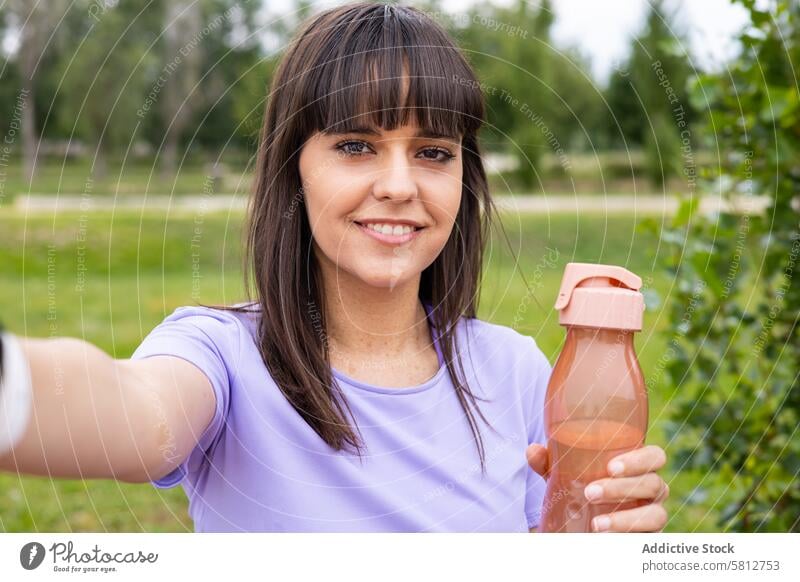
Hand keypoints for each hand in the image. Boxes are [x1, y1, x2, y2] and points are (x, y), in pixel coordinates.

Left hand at [526, 443, 669, 531]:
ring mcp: (653, 514)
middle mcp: (651, 489)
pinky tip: (605, 535)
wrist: (585, 524)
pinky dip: (627, 535)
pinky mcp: (649, 536)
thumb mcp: (565, 475)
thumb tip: (532, 451)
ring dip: (625, 518)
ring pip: (655, 513)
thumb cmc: (582, 488)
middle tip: (590, 492)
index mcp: (637, 467)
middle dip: (622, 488)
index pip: (655, 456)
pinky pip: (649, 537)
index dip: (639, 459)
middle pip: (653, 483)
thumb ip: (550, 462)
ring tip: (596, 524)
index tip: (610, 467)